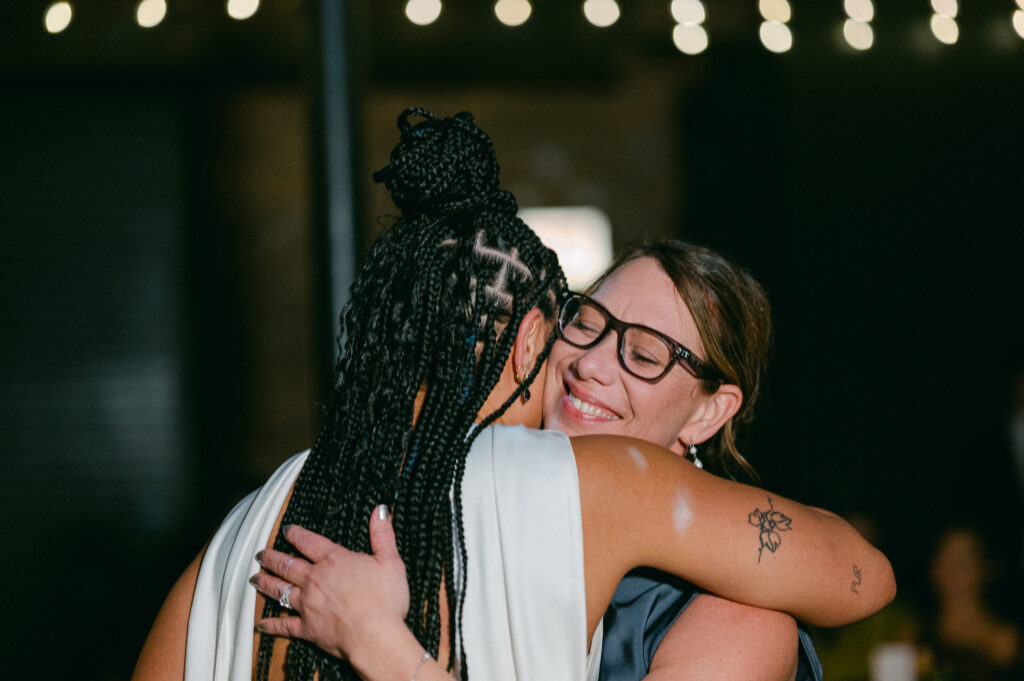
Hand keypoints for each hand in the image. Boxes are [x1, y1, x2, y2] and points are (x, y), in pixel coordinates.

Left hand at [249, 506, 411, 665]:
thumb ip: (382, 535)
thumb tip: (380, 511)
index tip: (287, 530)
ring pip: (280, 590)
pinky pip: (284, 625)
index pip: (310, 542)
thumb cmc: (384, 600)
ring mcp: (308, 605)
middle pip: (287, 565)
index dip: (297, 534)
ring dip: (265, 583)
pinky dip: (271, 625)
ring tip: (254, 579)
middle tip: (260, 554)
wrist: (374, 636)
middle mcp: (315, 580)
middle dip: (272, 558)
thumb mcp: (390, 561)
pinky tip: (261, 624)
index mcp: (334, 561)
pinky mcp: (307, 628)